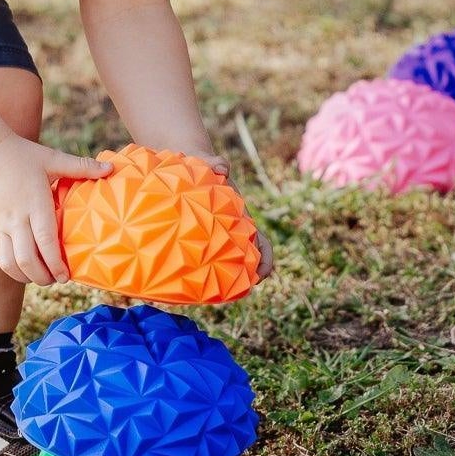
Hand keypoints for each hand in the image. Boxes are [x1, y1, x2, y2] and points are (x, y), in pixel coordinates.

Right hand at [0, 134, 110, 285]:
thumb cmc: (21, 154)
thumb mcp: (52, 158)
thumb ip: (81, 166)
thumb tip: (111, 169)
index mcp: (34, 204)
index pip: (45, 242)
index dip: (56, 263)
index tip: (67, 275)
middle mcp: (16, 219)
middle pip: (26, 260)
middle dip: (43, 276)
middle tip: (58, 279)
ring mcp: (1, 224)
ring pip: (8, 262)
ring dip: (25, 276)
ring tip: (42, 276)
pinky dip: (10, 267)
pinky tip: (23, 267)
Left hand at [188, 150, 273, 282]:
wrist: (188, 163)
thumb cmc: (202, 165)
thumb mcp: (208, 162)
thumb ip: (216, 163)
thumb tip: (222, 168)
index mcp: (239, 218)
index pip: (260, 242)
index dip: (265, 258)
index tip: (262, 273)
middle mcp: (232, 230)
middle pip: (247, 259)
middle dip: (248, 276)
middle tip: (239, 291)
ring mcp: (217, 234)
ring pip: (227, 261)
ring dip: (227, 277)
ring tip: (214, 293)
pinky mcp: (200, 235)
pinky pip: (206, 256)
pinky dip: (206, 270)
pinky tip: (190, 281)